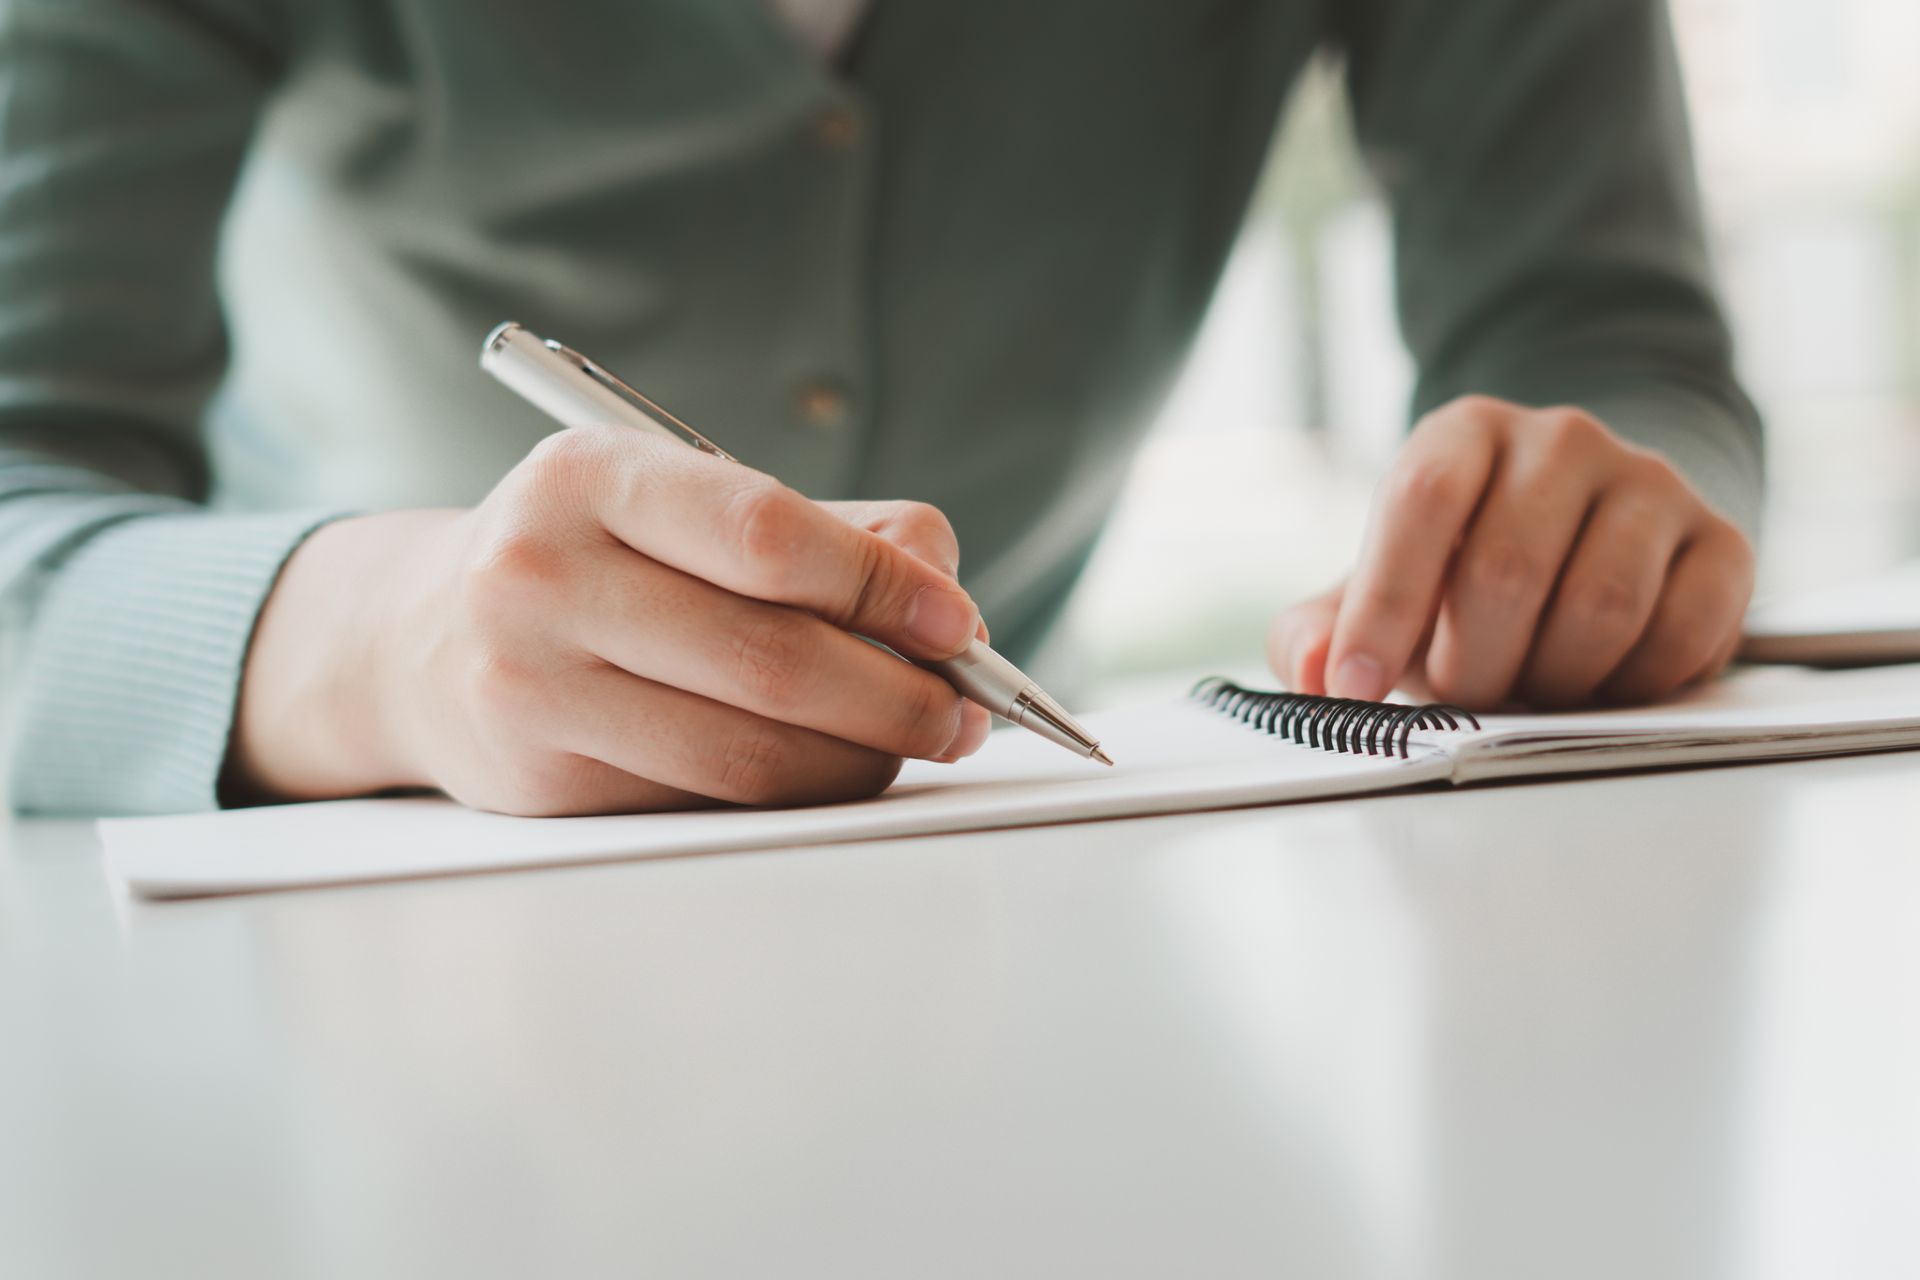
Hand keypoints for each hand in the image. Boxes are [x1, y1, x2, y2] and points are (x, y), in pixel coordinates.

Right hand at [228, 426, 994, 814]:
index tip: (960, 625)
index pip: (765, 533)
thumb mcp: (683, 501)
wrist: (423, 640)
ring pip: (745, 752)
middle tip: (967, 710)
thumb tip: (946, 594)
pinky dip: (795, 789)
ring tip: (916, 741)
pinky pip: (707, 800)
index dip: (881, 586)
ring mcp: (530, 685)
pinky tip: (833, 765)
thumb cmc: (597, 559)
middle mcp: (541, 574)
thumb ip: (826, 531)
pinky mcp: (541, 779)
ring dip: (860, 758)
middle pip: (768, 658)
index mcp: (590, 476)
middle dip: (897, 695)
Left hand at [1268, 396, 1754, 709]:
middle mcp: (1562, 438)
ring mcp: (1651, 483)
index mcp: (1466, 433)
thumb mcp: (1376, 595)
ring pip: (1600, 607)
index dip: (1385, 604)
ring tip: (1531, 685)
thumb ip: (1317, 631)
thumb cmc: (1460, 579)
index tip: (1357, 685)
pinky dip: (1630, 687)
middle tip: (1466, 690)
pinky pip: (1681, 634)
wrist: (1580, 546)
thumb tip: (1313, 669)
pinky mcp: (1721, 542)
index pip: (1422, 499)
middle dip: (1472, 663)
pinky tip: (1601, 683)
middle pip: (1508, 570)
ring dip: (1552, 681)